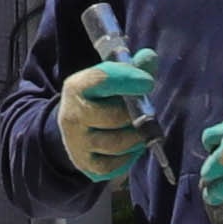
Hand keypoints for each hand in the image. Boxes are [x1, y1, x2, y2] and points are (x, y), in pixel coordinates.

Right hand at [57, 54, 157, 182]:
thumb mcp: (110, 80)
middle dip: (136, 115)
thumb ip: (131, 68)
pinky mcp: (85, 164)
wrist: (74, 127)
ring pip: (117, 143)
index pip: (102, 78)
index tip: (148, 82)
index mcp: (76, 87)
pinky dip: (129, 158)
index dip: (127, 79)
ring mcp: (77, 143)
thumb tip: (150, 57)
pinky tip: (131, 148)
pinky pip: (114, 166)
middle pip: (115, 116)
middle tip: (144, 114)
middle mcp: (72, 115)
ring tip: (141, 132)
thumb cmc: (100, 99)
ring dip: (136, 138)